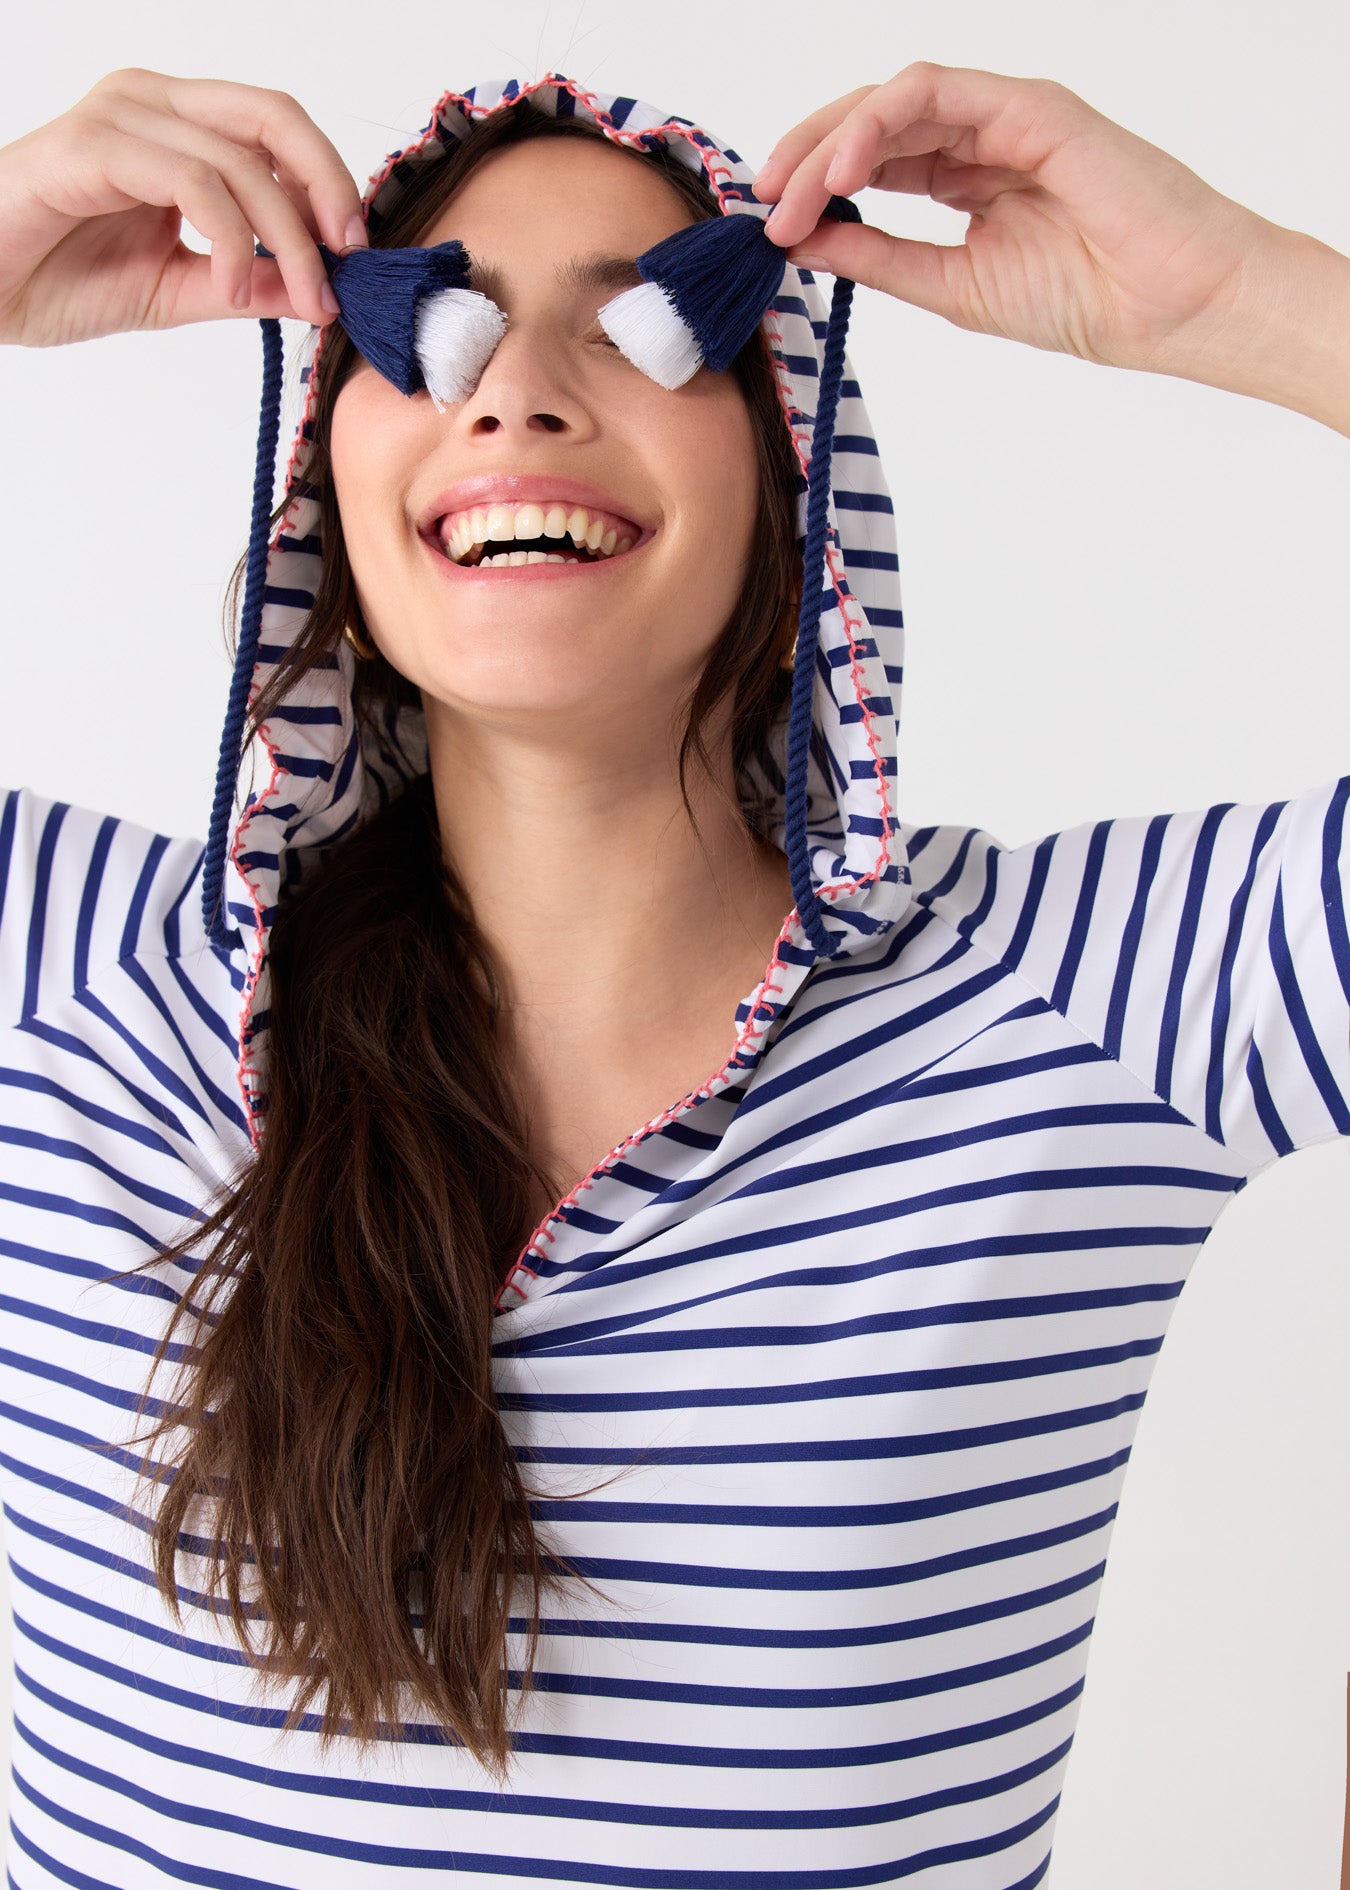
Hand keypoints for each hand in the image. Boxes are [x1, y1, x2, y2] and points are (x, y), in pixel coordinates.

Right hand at [0, 66, 368, 347]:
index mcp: (177, 126)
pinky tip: (230, 285)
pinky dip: (229, 237)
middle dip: (328, 188)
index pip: (277, 130)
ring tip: (299, 296)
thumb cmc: (59, 277)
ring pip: (240, 157)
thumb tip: (319, 288)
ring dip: (287, 235)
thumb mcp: (179, 290)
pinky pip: (189, 178)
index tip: (355, 255)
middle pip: (273, 117)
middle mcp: (153, 103)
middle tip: (348, 259)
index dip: (330, 185)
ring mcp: (122, 116)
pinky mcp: (91, 145)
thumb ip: (249, 284)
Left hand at [752, 61, 1291, 384]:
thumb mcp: (952, 287)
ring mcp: (1004, 116)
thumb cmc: (1088, 300)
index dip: (813, 187)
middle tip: (763, 206)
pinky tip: (842, 168)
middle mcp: (979, 139)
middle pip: (870, 124)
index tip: (768, 230)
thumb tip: (804, 241)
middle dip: (806, 159)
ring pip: (893, 103)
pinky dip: (878, 123)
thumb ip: (880, 258)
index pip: (870, 162)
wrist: (1171, 308)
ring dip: (830, 144)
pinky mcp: (1029, 106)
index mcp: (964, 179)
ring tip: (791, 195)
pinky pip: (934, 93)